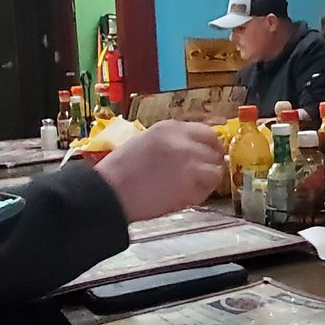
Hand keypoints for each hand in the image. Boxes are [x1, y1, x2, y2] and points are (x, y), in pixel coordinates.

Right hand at [95, 120, 226, 221]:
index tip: (207, 156)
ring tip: (190, 188)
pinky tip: (182, 197)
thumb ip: (172, 142)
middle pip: (215, 150)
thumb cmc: (119, 171)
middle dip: (210, 163)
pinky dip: (199, 195)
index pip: (207, 132)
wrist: (108, 191)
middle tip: (201, 175)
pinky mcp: (190, 185)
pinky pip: (207, 190)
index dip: (209, 146)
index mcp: (170, 127)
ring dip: (207, 180)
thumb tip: (193, 151)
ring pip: (216, 171)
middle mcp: (184, 141)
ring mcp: (190, 163)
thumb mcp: (146, 142)